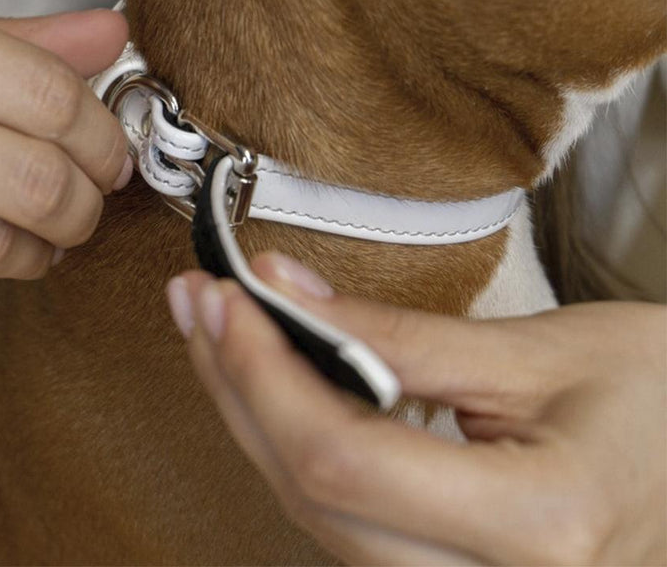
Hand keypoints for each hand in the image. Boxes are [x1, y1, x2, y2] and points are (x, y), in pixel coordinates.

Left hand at [166, 253, 666, 565]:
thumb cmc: (661, 401)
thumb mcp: (539, 354)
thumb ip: (404, 334)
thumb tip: (289, 293)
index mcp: (535, 530)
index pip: (341, 455)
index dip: (264, 369)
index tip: (227, 295)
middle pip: (311, 492)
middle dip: (238, 385)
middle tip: (201, 301)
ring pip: (313, 513)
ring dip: (256, 412)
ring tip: (223, 331)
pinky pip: (342, 516)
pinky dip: (295, 442)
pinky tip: (273, 385)